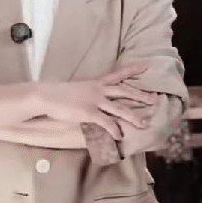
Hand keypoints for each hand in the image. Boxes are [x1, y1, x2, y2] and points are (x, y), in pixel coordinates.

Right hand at [36, 62, 155, 140]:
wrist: (47, 96)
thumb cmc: (60, 94)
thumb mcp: (79, 88)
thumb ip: (90, 92)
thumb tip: (96, 98)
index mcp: (96, 82)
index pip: (118, 74)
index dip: (132, 70)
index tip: (146, 67)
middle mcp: (99, 90)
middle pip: (125, 91)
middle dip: (141, 95)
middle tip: (155, 99)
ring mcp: (95, 101)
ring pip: (120, 108)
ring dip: (133, 116)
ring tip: (144, 124)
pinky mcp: (89, 113)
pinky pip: (106, 122)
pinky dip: (114, 129)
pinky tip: (120, 136)